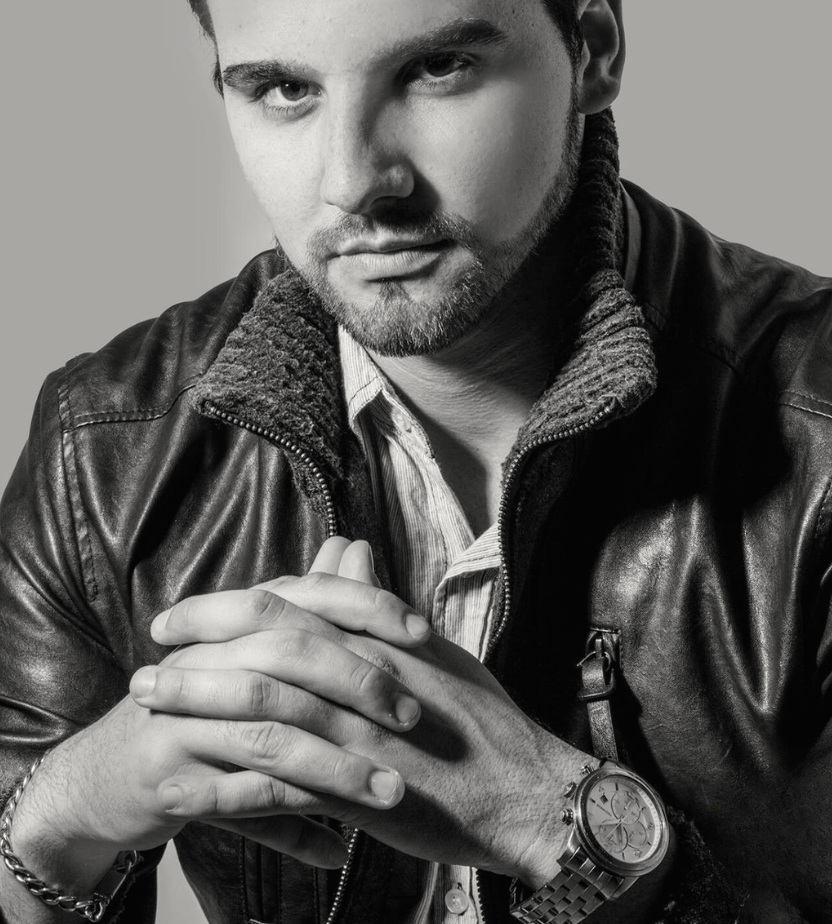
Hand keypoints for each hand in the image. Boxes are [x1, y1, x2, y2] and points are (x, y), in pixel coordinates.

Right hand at [9, 566, 431, 893]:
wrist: (107, 776)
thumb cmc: (197, 710)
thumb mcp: (252, 654)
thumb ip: (310, 603)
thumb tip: (358, 543)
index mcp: (230, 628)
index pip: (303, 596)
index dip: (365, 608)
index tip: (424, 635)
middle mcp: (206, 660)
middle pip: (289, 658)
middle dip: (358, 686)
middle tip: (414, 717)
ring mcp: (185, 719)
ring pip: (272, 738)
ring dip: (337, 770)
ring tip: (393, 793)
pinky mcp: (170, 778)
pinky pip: (240, 804)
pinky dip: (292, 829)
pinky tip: (337, 851)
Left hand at [135, 539, 589, 883]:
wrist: (530, 792)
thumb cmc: (483, 721)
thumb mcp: (434, 647)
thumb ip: (378, 604)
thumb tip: (346, 551)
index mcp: (382, 635)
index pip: (292, 600)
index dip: (227, 604)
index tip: (182, 614)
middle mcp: (370, 672)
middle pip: (269, 642)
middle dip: (199, 644)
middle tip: (150, 654)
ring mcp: (365, 732)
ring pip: (267, 705)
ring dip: (199, 702)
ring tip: (150, 707)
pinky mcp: (365, 791)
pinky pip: (285, 782)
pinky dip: (230, 780)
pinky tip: (189, 784)